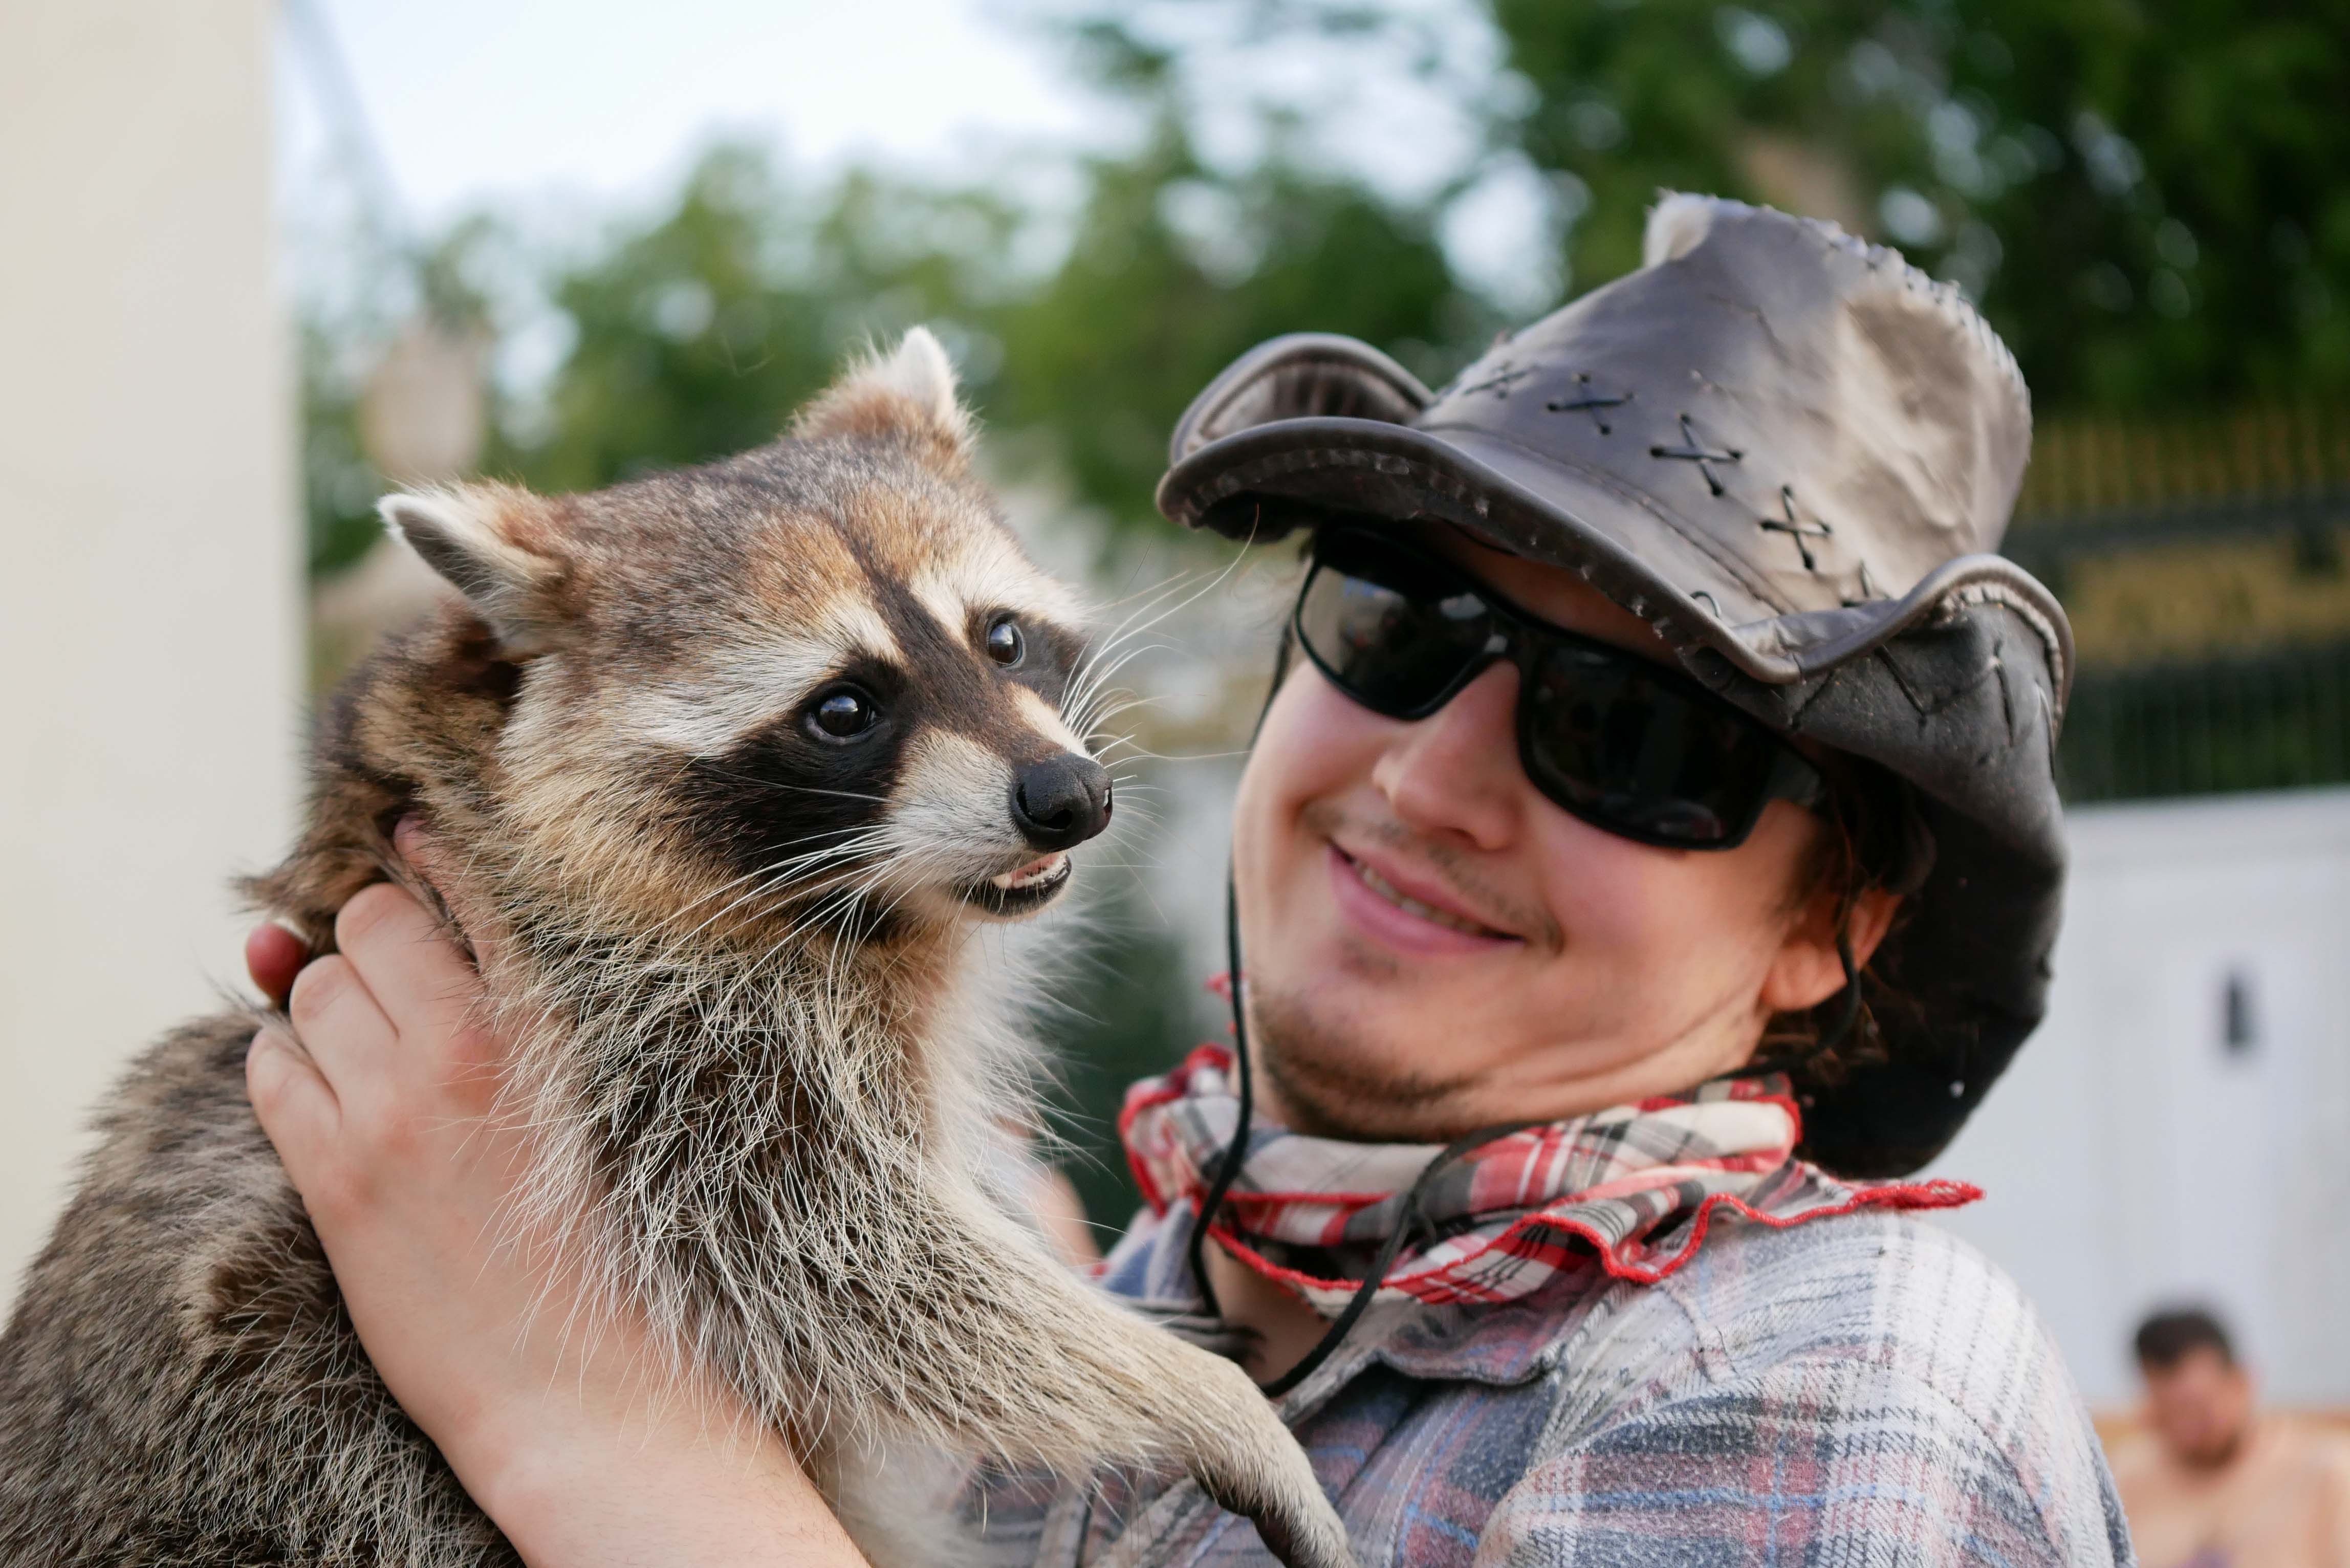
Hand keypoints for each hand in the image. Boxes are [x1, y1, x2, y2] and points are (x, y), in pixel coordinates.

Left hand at [244, 821, 866, 1565]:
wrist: (598, 1387)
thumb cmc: (624, 1248)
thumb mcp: (610, 1104)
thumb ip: (541, 1016)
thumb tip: (459, 933)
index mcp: (552, 1025)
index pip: (465, 889)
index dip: (430, 856)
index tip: (417, 841)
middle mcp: (465, 1051)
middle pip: (367, 927)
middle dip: (374, 940)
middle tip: (406, 983)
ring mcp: (392, 1112)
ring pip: (310, 990)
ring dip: (327, 1003)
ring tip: (372, 1048)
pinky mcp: (336, 1178)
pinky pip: (269, 1071)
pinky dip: (285, 1065)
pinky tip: (330, 1094)